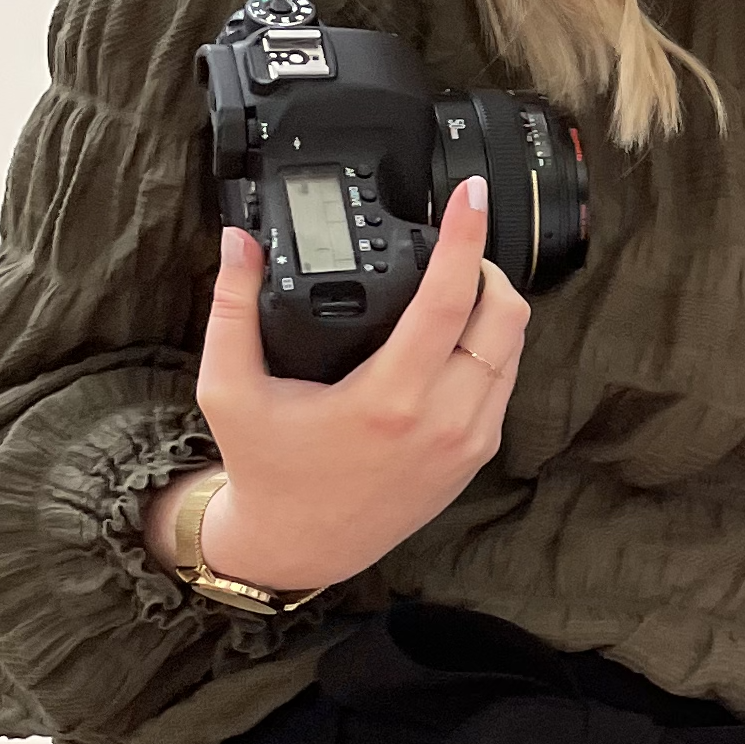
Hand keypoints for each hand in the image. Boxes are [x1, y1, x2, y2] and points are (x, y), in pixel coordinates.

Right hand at [144, 187, 529, 595]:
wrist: (301, 547)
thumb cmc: (267, 469)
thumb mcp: (230, 389)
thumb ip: (232, 309)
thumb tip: (237, 241)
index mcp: (389, 399)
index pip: (450, 299)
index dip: (466, 239)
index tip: (472, 196)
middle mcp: (443, 419)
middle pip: (505, 316)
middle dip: (488, 266)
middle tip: (455, 243)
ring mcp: (469, 440)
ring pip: (515, 347)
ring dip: (495, 305)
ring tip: (456, 280)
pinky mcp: (477, 454)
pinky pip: (506, 381)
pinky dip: (493, 346)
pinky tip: (459, 332)